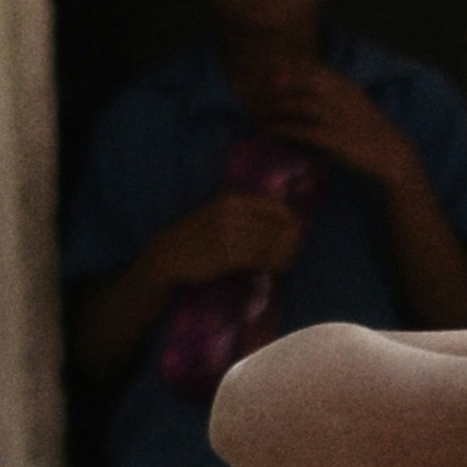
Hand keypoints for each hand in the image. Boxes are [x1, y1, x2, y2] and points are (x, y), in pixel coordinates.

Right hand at [157, 195, 306, 284]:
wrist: (168, 254)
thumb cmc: (197, 235)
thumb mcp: (218, 212)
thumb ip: (245, 211)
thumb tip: (284, 219)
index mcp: (231, 199)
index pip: (274, 206)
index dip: (291, 219)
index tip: (298, 229)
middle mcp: (230, 213)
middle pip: (275, 225)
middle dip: (291, 238)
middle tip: (297, 248)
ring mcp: (228, 234)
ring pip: (270, 244)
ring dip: (285, 253)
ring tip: (290, 259)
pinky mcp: (226, 255)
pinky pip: (259, 259)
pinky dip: (273, 264)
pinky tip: (278, 268)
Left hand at [253, 59, 418, 187]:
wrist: (394, 155)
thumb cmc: (375, 133)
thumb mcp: (359, 105)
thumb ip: (339, 95)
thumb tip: (315, 91)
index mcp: (348, 87)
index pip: (316, 69)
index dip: (293, 66)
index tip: (276, 66)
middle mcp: (340, 97)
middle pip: (303, 81)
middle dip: (280, 84)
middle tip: (263, 91)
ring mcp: (335, 117)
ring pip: (297, 103)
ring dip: (277, 107)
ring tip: (262, 113)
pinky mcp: (330, 138)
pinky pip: (298, 129)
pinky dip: (281, 128)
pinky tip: (269, 131)